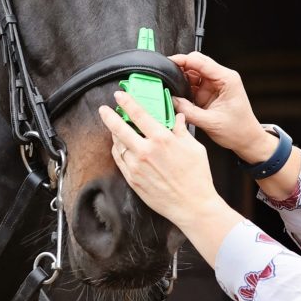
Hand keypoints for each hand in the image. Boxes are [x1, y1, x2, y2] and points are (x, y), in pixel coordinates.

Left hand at [97, 91, 243, 267]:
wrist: (192, 206)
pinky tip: (120, 146)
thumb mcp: (194, 148)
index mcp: (162, 139)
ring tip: (114, 128)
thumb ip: (181, 130)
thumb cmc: (197, 177)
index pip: (139, 114)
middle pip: (119, 128)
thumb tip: (177, 117)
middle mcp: (145, 151)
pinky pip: (119, 160)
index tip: (119, 95)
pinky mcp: (132, 179)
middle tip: (104, 109)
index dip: (127, 102)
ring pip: (118, 145)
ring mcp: (136, 166)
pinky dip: (117, 150)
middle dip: (109, 116)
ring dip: (114, 134)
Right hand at [169, 52, 275, 163]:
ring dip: (181, 80)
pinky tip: (177, 95)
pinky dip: (183, 89)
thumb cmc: (238, 130)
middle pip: (195, 64)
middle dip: (180, 68)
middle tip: (166, 76)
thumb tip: (171, 100)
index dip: (183, 60)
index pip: (201, 62)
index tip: (169, 62)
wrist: (247, 140)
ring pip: (192, 74)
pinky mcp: (208, 93)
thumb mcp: (210, 122)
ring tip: (171, 88)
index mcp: (227, 79)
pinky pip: (192, 86)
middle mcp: (221, 78)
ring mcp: (214, 85)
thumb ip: (188, 111)